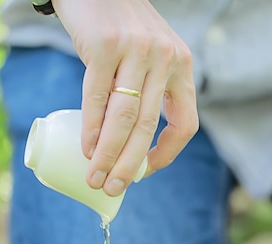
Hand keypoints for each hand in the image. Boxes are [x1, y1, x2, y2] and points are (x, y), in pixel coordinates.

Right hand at [53, 0, 198, 195]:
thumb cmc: (121, 26)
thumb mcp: (150, 52)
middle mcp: (164, 59)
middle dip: (130, 165)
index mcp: (181, 65)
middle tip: (113, 189)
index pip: (185, 123)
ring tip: (96, 178)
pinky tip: (86, 149)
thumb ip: (150, 86)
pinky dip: (91, 129)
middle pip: (148, 127)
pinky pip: (97, 98)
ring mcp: (135, 52)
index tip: (146, 171)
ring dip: (108, 155)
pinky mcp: (104, 46)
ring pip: (124, 118)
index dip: (167, 154)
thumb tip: (130, 139)